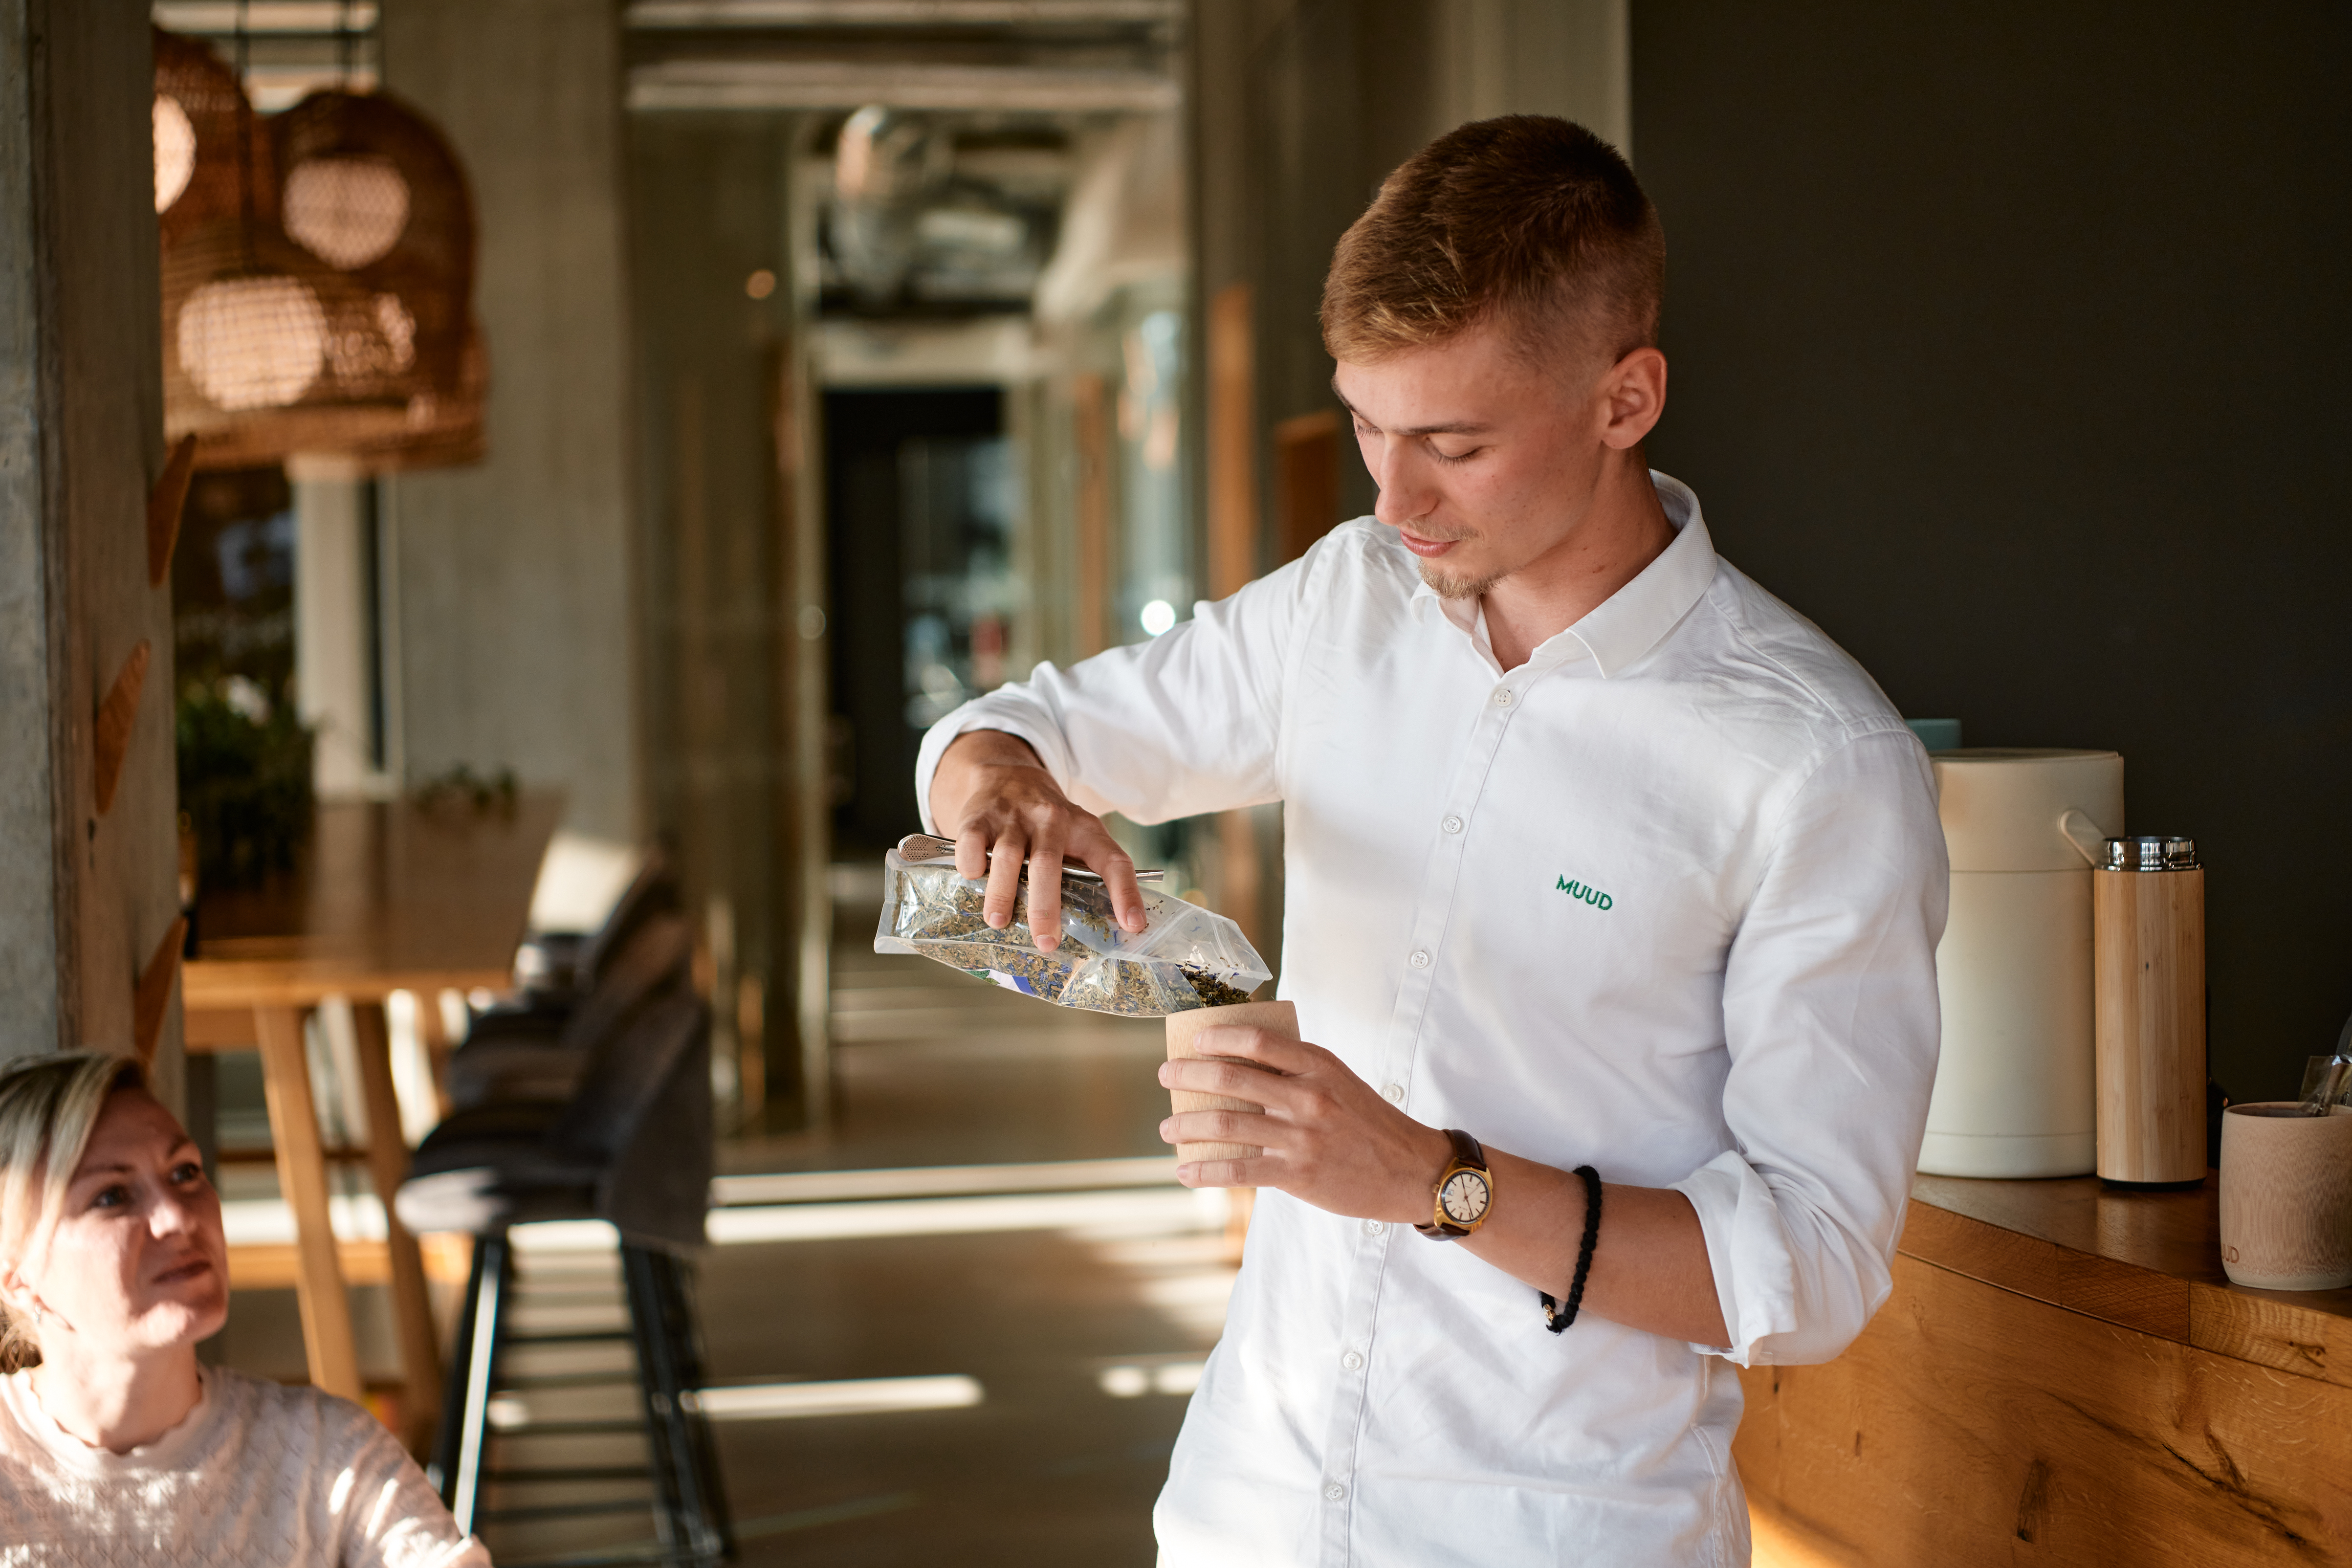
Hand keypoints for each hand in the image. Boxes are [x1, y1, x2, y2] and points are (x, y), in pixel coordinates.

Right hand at [929, 730, 1145, 947]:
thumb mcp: (1077, 835)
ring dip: (1002, 892)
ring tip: (998, 922)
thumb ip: (1086, 873)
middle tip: (1046, 941)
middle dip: (1046, 906)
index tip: (1133, 925)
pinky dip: (971, 864)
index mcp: (1085, 829)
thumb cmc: (1048, 823)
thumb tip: (1105, 928)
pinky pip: (972, 841)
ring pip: (1008, 855)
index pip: (1113, 860)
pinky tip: (972, 879)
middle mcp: (1051, 819)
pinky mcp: (979, 817)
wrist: (1008, 775)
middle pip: (1048, 863)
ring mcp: (1013, 817)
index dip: (1126, 893)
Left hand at [1158, 1026, 1451, 1222]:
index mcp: (1318, 1066)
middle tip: (1166, 1076)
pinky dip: (1204, 1170)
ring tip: (1168, 1130)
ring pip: (1226, 1123)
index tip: (1195, 1041)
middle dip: (1188, 1075)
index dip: (1218, 1037)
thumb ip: (1297, 1069)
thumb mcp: (1340, 1080)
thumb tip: (1242, 1060)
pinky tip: (1185, 1171)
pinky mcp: (1297, 1174)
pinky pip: (1238, 1170)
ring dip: (1186, 1126)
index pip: (1256, 1041)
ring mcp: (1301, 1137)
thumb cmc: (1370, 1122)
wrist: (1411, 1170)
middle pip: (1230, 1078)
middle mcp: (1307, 1097)